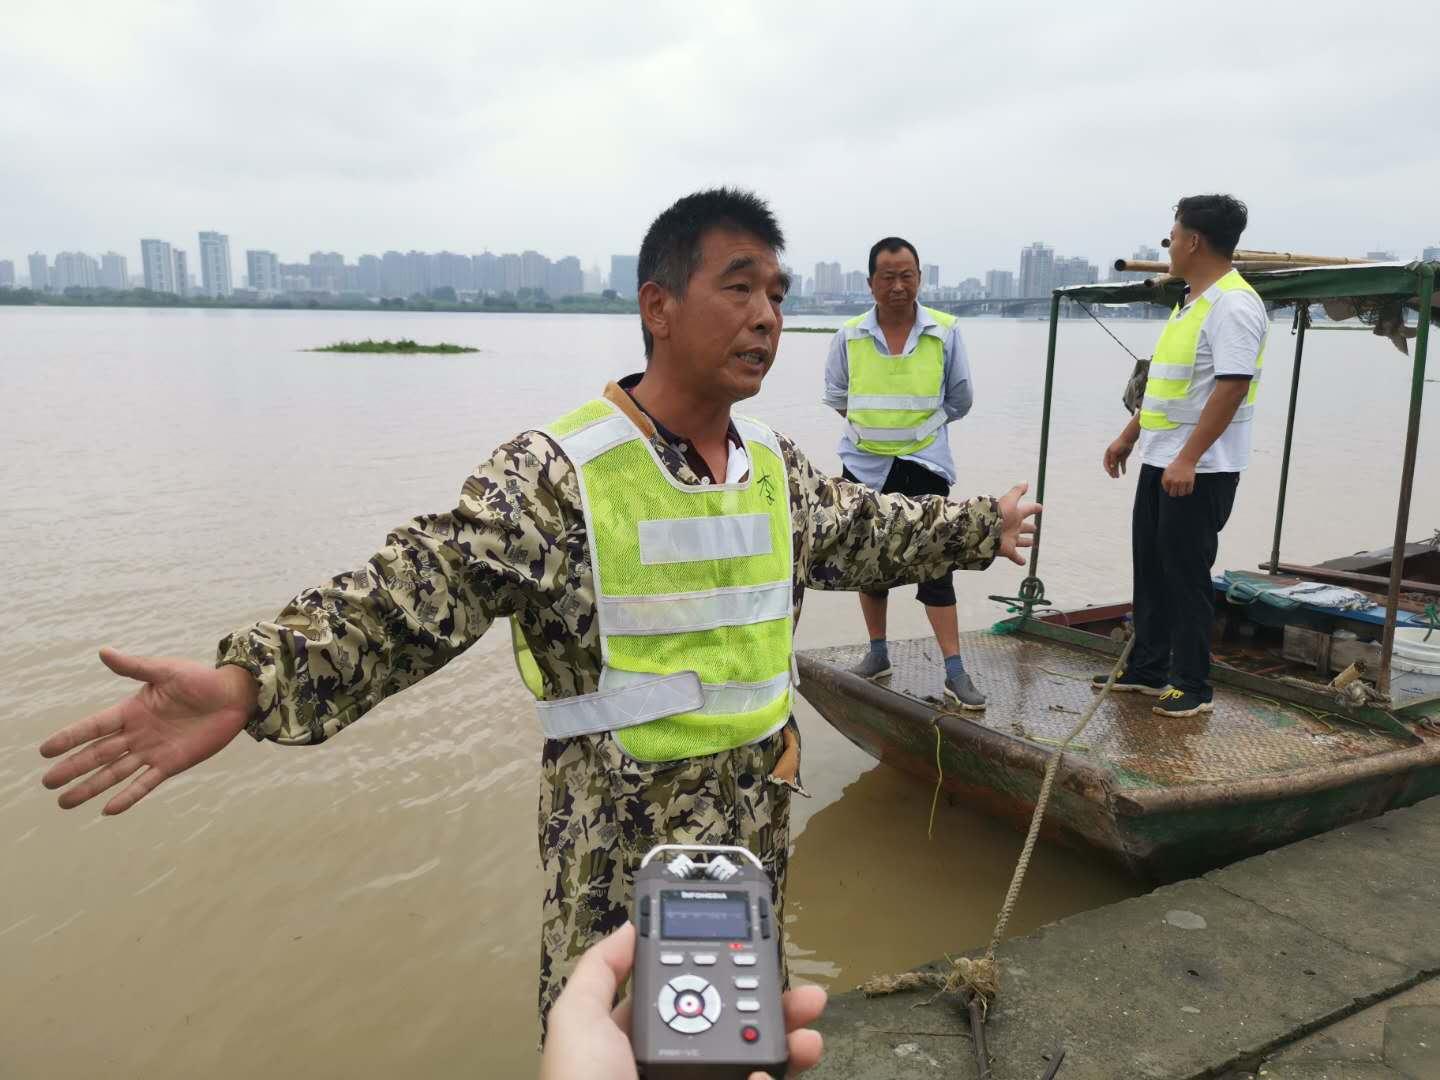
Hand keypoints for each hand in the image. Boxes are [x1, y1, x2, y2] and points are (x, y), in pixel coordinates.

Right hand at [39, 648, 255, 813]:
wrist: (233, 697)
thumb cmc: (200, 679)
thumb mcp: (165, 671)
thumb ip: (134, 667)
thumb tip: (103, 651)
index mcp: (132, 710)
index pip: (93, 727)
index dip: (70, 738)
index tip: (45, 751)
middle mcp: (137, 734)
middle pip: (98, 754)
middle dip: (72, 768)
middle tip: (47, 783)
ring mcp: (152, 751)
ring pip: (115, 773)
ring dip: (90, 787)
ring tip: (65, 802)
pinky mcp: (171, 764)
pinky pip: (145, 783)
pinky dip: (128, 796)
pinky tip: (108, 809)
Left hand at [539, 923, 826, 1079]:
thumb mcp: (578, 1021)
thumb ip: (600, 971)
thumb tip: (631, 927)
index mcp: (643, 1040)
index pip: (690, 997)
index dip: (724, 974)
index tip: (755, 954)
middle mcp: (678, 1065)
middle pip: (736, 1027)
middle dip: (774, 1008)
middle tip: (806, 995)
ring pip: (757, 1062)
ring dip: (790, 1045)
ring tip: (809, 1036)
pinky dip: (775, 1079)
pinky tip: (770, 1075)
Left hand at [997, 483, 1041, 566]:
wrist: (984, 530)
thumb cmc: (997, 514)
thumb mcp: (1009, 501)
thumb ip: (1017, 492)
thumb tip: (1026, 482)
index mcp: (1015, 514)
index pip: (1027, 510)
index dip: (1033, 508)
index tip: (1040, 508)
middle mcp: (1013, 526)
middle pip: (1024, 527)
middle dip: (1029, 528)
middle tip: (1034, 528)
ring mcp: (1011, 539)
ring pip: (1021, 541)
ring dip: (1026, 542)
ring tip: (1032, 543)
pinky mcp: (1008, 550)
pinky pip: (1015, 556)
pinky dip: (1019, 560)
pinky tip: (1023, 562)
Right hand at [1103, 435, 1134, 477]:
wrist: (1128, 439)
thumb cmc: (1120, 445)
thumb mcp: (1114, 452)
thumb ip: (1112, 460)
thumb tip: (1112, 467)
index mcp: (1108, 454)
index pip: (1105, 463)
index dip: (1107, 469)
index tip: (1110, 473)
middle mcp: (1112, 456)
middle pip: (1111, 466)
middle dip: (1112, 472)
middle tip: (1114, 477)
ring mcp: (1117, 457)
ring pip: (1116, 466)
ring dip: (1117, 472)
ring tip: (1118, 477)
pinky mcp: (1123, 457)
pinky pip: (1122, 464)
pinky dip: (1123, 468)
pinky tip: (1124, 473)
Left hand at [1161, 457, 1195, 496]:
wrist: (1185, 460)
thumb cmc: (1175, 466)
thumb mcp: (1166, 472)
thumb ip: (1165, 481)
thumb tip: (1167, 490)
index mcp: (1167, 479)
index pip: (1167, 490)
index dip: (1169, 488)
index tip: (1172, 486)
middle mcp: (1174, 481)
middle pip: (1173, 494)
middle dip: (1174, 492)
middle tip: (1177, 489)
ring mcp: (1182, 482)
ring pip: (1181, 494)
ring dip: (1181, 492)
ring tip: (1182, 489)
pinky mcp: (1190, 482)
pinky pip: (1189, 491)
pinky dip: (1188, 491)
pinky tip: (1187, 488)